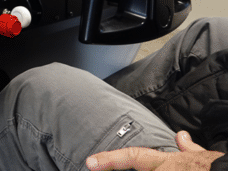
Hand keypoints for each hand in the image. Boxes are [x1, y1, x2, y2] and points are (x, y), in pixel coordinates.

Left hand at [86, 131, 224, 169]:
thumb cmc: (215, 166)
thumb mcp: (201, 155)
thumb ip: (188, 148)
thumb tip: (180, 136)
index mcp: (166, 162)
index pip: (133, 157)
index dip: (110, 159)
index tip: (89, 163)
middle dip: (113, 167)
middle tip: (98, 168)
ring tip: (105, 168)